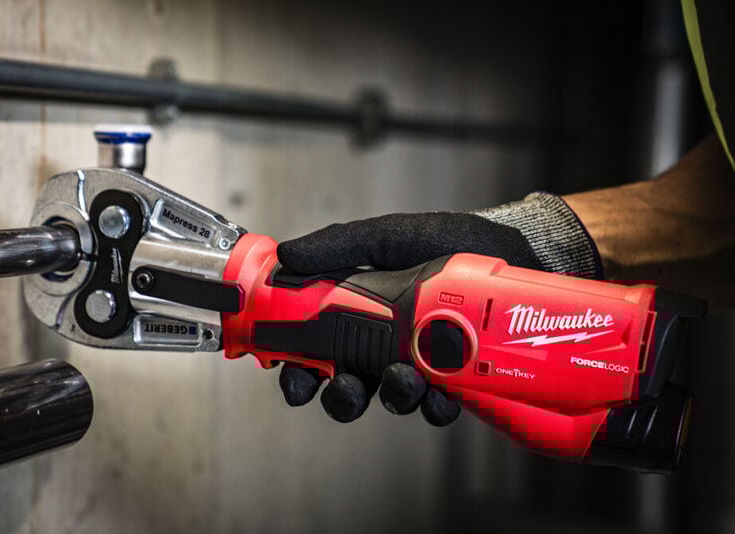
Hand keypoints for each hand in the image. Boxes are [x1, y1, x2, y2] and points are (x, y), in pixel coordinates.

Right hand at [275, 193, 600, 425]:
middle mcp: (385, 342)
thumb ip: (341, 246)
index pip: (316, 349)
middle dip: (340, 397)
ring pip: (390, 400)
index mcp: (360, 311)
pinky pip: (436, 406)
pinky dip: (434, 405)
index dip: (299, 370)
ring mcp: (419, 362)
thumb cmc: (452, 240)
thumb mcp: (389, 236)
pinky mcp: (454, 377)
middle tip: (348, 386)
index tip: (294, 378)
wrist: (516, 251)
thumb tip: (289, 254)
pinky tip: (441, 391)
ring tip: (405, 378)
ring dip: (390, 398)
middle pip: (346, 386)